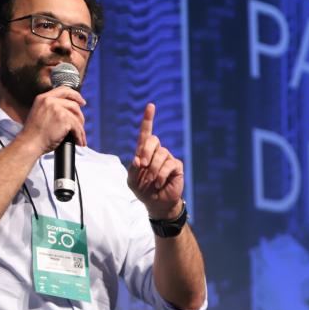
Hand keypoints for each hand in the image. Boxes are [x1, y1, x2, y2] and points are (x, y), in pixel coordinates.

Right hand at [18, 86, 86, 154]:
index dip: (75, 95)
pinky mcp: (64, 119)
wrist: (29, 144)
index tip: (82, 102)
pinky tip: (79, 141)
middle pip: (73, 104)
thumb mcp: (39, 114)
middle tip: (81, 124)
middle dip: (80, 116)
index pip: (64, 90)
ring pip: (77, 117)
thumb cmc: (33, 134)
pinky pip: (77, 127)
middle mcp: (50, 101)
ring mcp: (57, 109)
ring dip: (80, 129)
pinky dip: (80, 135)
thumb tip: (68, 111)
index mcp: (43, 98)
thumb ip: (51, 108)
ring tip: (80, 137)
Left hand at [127, 103, 183, 218]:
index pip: (146, 132)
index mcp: (144, 152)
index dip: (148, 119)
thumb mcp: (132, 180)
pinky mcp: (176, 166)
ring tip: (151, 181)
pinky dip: (161, 176)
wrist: (157, 203)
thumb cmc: (143, 190)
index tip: (151, 106)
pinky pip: (168, 165)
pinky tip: (159, 183)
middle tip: (142, 165)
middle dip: (146, 152)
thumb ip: (133, 169)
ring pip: (160, 155)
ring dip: (153, 170)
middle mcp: (157, 152)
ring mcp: (168, 158)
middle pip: (153, 140)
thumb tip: (138, 158)